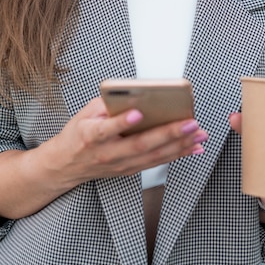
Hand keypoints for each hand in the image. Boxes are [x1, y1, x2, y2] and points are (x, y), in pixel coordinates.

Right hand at [46, 98, 208, 191]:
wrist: (64, 166)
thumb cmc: (76, 135)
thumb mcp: (83, 113)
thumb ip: (107, 104)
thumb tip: (133, 94)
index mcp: (91, 135)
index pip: (106, 129)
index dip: (122, 122)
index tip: (138, 113)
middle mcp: (107, 153)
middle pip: (140, 145)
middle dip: (168, 134)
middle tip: (190, 123)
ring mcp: (119, 164)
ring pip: (153, 156)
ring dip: (180, 146)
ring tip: (199, 134)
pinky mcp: (129, 170)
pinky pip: (156, 162)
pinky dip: (177, 154)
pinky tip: (193, 147)